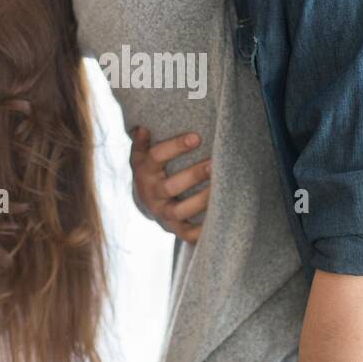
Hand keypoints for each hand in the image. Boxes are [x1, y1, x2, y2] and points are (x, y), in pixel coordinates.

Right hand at [129, 126, 210, 242]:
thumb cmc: (151, 170)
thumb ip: (142, 141)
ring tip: (220, 189)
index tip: (197, 137)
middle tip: (214, 164)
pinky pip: (187, 234)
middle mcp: (151, 194)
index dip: (176, 147)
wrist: (145, 201)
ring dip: (201, 201)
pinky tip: (218, 219)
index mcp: (145, 171)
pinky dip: (201, 231)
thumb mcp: (142, 154)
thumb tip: (143, 128)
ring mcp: (163, 213)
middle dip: (194, 175)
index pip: (157, 157)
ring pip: (180, 211)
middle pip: (170, 187)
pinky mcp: (174, 228)